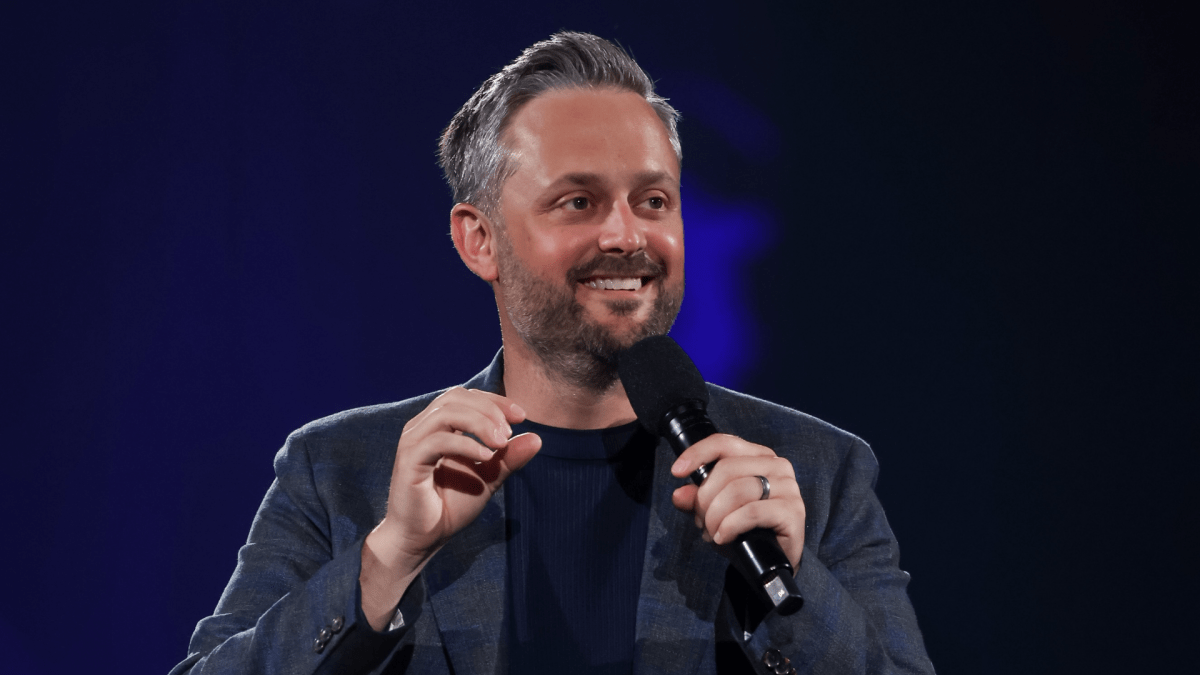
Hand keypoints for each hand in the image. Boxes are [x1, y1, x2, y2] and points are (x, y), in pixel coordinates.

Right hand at [361, 387, 540, 627]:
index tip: (521, 416)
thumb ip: (508, 458)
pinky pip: (438, 441)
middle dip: (489, 409)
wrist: (423, 538)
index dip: (495, 400)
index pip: (466, 396)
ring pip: (447, 412)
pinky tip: (486, 457)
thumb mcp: (488, 479)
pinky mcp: (409, 460)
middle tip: (510, 433)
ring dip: (480, 423)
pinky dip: (466, 444)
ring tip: (500, 443)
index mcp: (438, 426)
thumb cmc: (450, 506)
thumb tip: (538, 438)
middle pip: (456, 397)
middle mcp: (423, 428)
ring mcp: (414, 442)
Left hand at [669, 434, 804, 568]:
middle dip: (705, 498)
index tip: (676, 471)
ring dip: (716, 515)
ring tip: (712, 533)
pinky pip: (752, 512)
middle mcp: (777, 466)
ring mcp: (788, 487)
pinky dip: (730, 526)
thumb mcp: (713, 512)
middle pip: (727, 469)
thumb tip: (679, 495)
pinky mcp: (793, 511)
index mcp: (758, 456)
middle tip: (701, 521)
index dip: (697, 454)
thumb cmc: (743, 531)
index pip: (724, 443)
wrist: (769, 564)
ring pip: (737, 490)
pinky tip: (723, 537)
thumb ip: (695, 500)